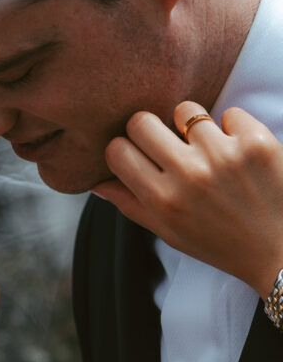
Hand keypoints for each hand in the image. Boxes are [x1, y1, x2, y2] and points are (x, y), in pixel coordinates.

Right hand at [92, 101, 282, 298]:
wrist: (280, 251)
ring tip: (207, 148)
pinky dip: (233, 129)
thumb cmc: (221, 243)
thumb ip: (130, 204)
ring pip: (185, 110)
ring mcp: (223, 156)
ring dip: (193, 125)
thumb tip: (96, 182)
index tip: (138, 155)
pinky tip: (239, 152)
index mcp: (162, 200)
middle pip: (141, 122)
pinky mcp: (256, 143)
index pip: (117, 151)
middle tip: (167, 143)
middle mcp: (188, 176)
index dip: (125, 149)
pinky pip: (228, 112)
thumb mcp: (169, 232)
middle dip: (150, 129)